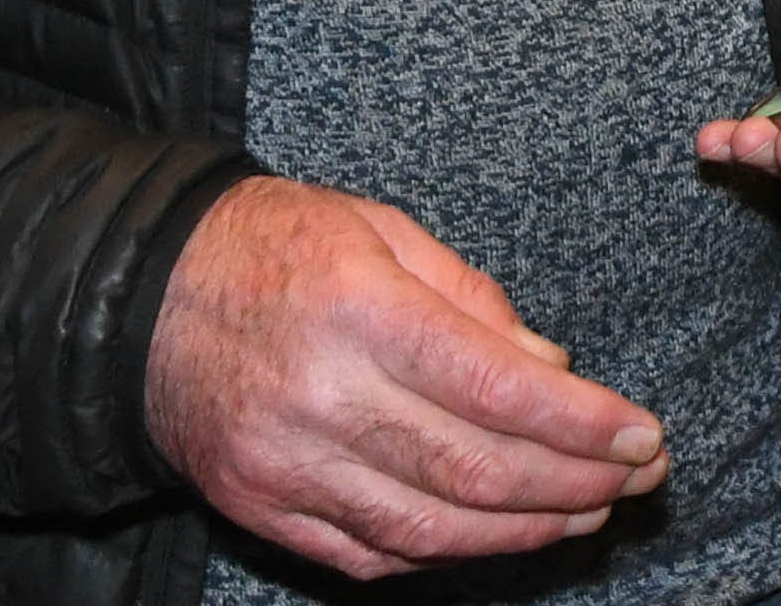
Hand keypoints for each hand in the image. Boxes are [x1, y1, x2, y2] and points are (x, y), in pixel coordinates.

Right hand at [144, 177, 665, 582]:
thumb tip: (552, 368)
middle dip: (574, 484)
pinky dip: (445, 550)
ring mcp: (286, 466)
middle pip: (473, 468)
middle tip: (640, 481)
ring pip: (429, 525)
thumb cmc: (273, 246)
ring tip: (587, 512)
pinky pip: (371, 552)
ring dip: (523, 529)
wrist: (136, 300)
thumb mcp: (380, 228)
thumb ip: (470, 297)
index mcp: (359, 311)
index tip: (644, 437)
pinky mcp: (262, 508)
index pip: (495, 389)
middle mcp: (322, 398)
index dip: (581, 425)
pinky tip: (498, 532)